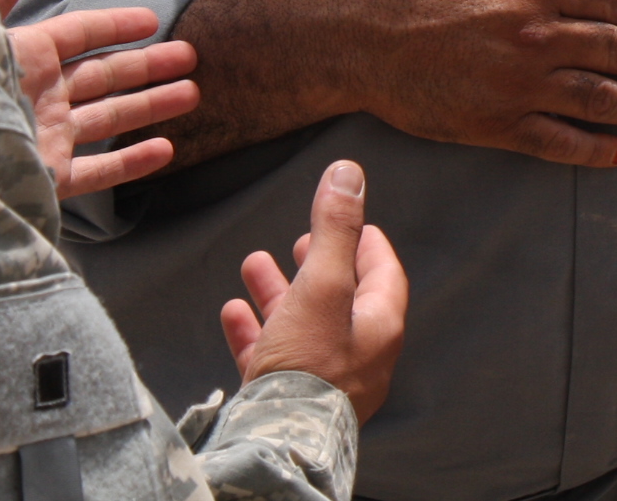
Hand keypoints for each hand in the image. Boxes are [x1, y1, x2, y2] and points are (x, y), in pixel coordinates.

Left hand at [0, 0, 201, 198]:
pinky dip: (132, 161)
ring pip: (109, 118)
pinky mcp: (48, 179)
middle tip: (190, 55)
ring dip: (150, 105)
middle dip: (147, 65)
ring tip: (192, 93)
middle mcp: (38, 95)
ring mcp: (44, 138)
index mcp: (22, 55)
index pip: (78, 33)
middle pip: (102, 75)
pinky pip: (97, 171)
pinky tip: (165, 150)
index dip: (115, 24)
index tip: (153, 19)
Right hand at [221, 159, 407, 422]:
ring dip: (278, 293)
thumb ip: (333, 229)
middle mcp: (357, 355)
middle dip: (316, 266)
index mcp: (378, 327)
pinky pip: (272, 357)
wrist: (278, 443)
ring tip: (255, 265)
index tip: (352, 222)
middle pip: (339, 299)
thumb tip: (349, 173)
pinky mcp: (286, 400)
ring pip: (301, 325)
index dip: (366, 243)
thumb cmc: (309, 367)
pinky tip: (233, 312)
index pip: (383, 274)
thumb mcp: (322, 284)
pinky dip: (254, 330)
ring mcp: (321, 380)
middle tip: (300, 242)